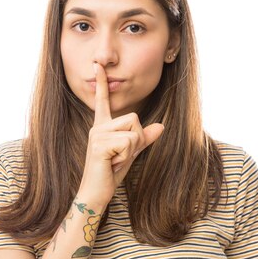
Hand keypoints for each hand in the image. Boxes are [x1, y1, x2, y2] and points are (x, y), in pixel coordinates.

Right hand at [77, 62, 164, 206]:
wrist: (96, 193)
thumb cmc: (110, 173)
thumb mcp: (131, 153)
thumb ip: (144, 139)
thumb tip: (161, 126)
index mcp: (102, 126)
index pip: (103, 101)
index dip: (102, 82)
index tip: (97, 65)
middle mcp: (98, 127)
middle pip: (134, 117)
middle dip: (137, 139)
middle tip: (122, 156)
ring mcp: (97, 135)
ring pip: (133, 131)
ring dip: (132, 149)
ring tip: (116, 160)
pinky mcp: (99, 145)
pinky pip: (129, 142)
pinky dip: (126, 156)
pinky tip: (112, 164)